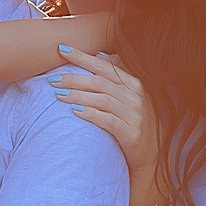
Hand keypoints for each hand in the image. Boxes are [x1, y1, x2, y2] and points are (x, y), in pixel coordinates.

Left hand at [52, 44, 156, 185]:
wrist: (152, 155)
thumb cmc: (135, 123)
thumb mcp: (131, 97)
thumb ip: (118, 77)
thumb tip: (100, 56)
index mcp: (134, 84)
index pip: (104, 66)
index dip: (83, 57)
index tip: (62, 50)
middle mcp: (136, 96)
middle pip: (100, 81)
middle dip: (74, 77)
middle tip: (53, 78)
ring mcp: (135, 114)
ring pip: (101, 99)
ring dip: (77, 95)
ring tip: (58, 94)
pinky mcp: (131, 133)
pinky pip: (107, 120)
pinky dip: (90, 114)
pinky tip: (74, 111)